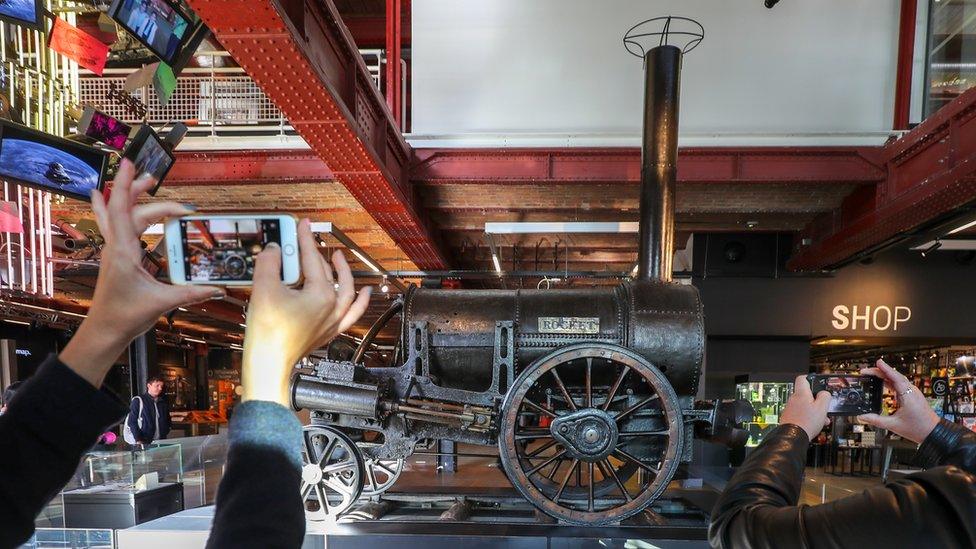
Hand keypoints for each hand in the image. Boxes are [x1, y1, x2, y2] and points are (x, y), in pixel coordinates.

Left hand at [60, 160, 223, 387]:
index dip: (126, 184)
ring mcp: (113, 250)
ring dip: (130, 195)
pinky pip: (113, 225)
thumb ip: (192, 292)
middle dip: (141, 189)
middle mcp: (115, 246)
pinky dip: (112, 209)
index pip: (122, 209)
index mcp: (123, 252)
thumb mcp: (162, 302)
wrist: (104, 331)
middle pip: (127, 208)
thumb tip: (219, 287)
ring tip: (145, 181)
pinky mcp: (116, 256)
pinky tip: (105, 198)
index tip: (130, 162)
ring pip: (118, 213)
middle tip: (158, 178)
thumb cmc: (125, 316)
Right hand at [240, 218, 370, 404]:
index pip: (312, 259)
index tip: (302, 225)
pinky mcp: (327, 333)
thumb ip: (269, 263)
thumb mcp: (263, 290)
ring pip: (346, 292)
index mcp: (321, 295)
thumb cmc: (268, 333)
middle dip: (314, 255)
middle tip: (304, 241)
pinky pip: (351, 314)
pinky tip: (363, 294)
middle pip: (326, 273)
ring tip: (339, 258)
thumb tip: (274, 249)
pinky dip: (359, 302)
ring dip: (343, 273)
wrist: (268, 364)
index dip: (305, 239)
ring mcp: (332, 321)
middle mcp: (332, 307)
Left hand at [780, 375, 831, 440]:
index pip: (802, 378)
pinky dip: (809, 417)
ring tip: (822, 420)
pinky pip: (801, 414)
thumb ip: (825, 397)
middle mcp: (793, 399)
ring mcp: (790, 408)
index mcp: (801, 393)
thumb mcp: (822, 408)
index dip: (811, 378)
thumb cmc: (806, 422)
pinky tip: (815, 425)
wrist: (793, 437)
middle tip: (824, 407)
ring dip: (815, 411)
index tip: (817, 382)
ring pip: (805, 406)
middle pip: (807, 395)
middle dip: (817, 401)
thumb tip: (824, 393)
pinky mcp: (790, 417)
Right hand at [858, 359, 939, 443]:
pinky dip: (889, 381)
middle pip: (894, 376)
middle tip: (866, 371)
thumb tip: (862, 416)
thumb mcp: (893, 425)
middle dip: (879, 371)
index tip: (878, 362)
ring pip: (897, 379)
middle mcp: (911, 391)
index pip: (895, 377)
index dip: (885, 369)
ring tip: (872, 374)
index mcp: (908, 395)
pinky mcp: (912, 396)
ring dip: (884, 375)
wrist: (933, 433)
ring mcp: (912, 393)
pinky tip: (883, 383)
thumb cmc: (919, 428)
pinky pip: (899, 385)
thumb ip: (875, 420)